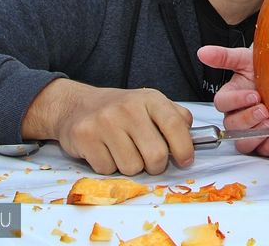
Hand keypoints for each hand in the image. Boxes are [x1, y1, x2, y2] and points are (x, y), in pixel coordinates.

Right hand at [21, 79, 193, 174]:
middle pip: (156, 155)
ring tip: (124, 151)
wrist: (76, 105)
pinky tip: (105, 151)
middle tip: (150, 160)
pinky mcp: (86, 137)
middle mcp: (128, 108)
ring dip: (131, 167)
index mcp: (149, 99)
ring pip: (132, 167)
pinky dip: (109, 167)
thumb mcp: (150, 104)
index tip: (185, 160)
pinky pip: (108, 170)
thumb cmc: (119, 109)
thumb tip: (192, 136)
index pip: (176, 126)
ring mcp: (105, 122)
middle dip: (156, 166)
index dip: (184, 149)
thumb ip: (174, 117)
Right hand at [197, 45, 268, 156]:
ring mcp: (250, 128)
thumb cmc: (264, 67)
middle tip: (264, 110)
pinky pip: (261, 150)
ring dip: (256, 135)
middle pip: (231, 126)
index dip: (236, 101)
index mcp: (230, 96)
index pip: (222, 104)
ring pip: (242, 142)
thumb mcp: (245, 59)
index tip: (253, 95)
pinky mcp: (264, 139)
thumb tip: (203, 52)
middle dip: (248, 119)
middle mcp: (237, 114)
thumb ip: (224, 56)